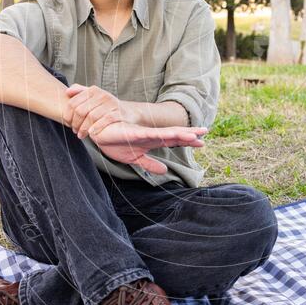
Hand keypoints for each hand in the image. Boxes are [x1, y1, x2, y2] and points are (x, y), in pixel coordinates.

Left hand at [64, 84, 136, 138]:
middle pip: (80, 110)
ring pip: (91, 117)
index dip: (68, 115)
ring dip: (83, 128)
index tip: (68, 123)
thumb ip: (80, 91)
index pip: (73, 103)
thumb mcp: (94, 96)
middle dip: (75, 123)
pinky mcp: (118, 113)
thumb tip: (67, 92)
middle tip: (75, 131)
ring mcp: (111, 104)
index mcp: (93, 90)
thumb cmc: (107, 106)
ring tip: (81, 135)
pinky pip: (105, 120)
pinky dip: (97, 128)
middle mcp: (102, 95)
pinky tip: (92, 133)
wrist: (128, 112)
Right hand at [90, 121, 207, 173]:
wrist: (99, 133)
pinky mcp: (133, 134)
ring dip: (179, 134)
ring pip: (165, 133)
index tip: (202, 143)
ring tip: (193, 135)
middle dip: (190, 133)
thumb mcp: (136, 158)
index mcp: (153, 141)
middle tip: (206, 132)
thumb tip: (164, 172)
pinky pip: (148, 135)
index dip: (188, 141)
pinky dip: (158, 135)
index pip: (175, 140)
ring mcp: (143, 134)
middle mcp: (151, 135)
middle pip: (174, 134)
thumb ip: (150, 164)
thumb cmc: (117, 143)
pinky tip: (168, 136)